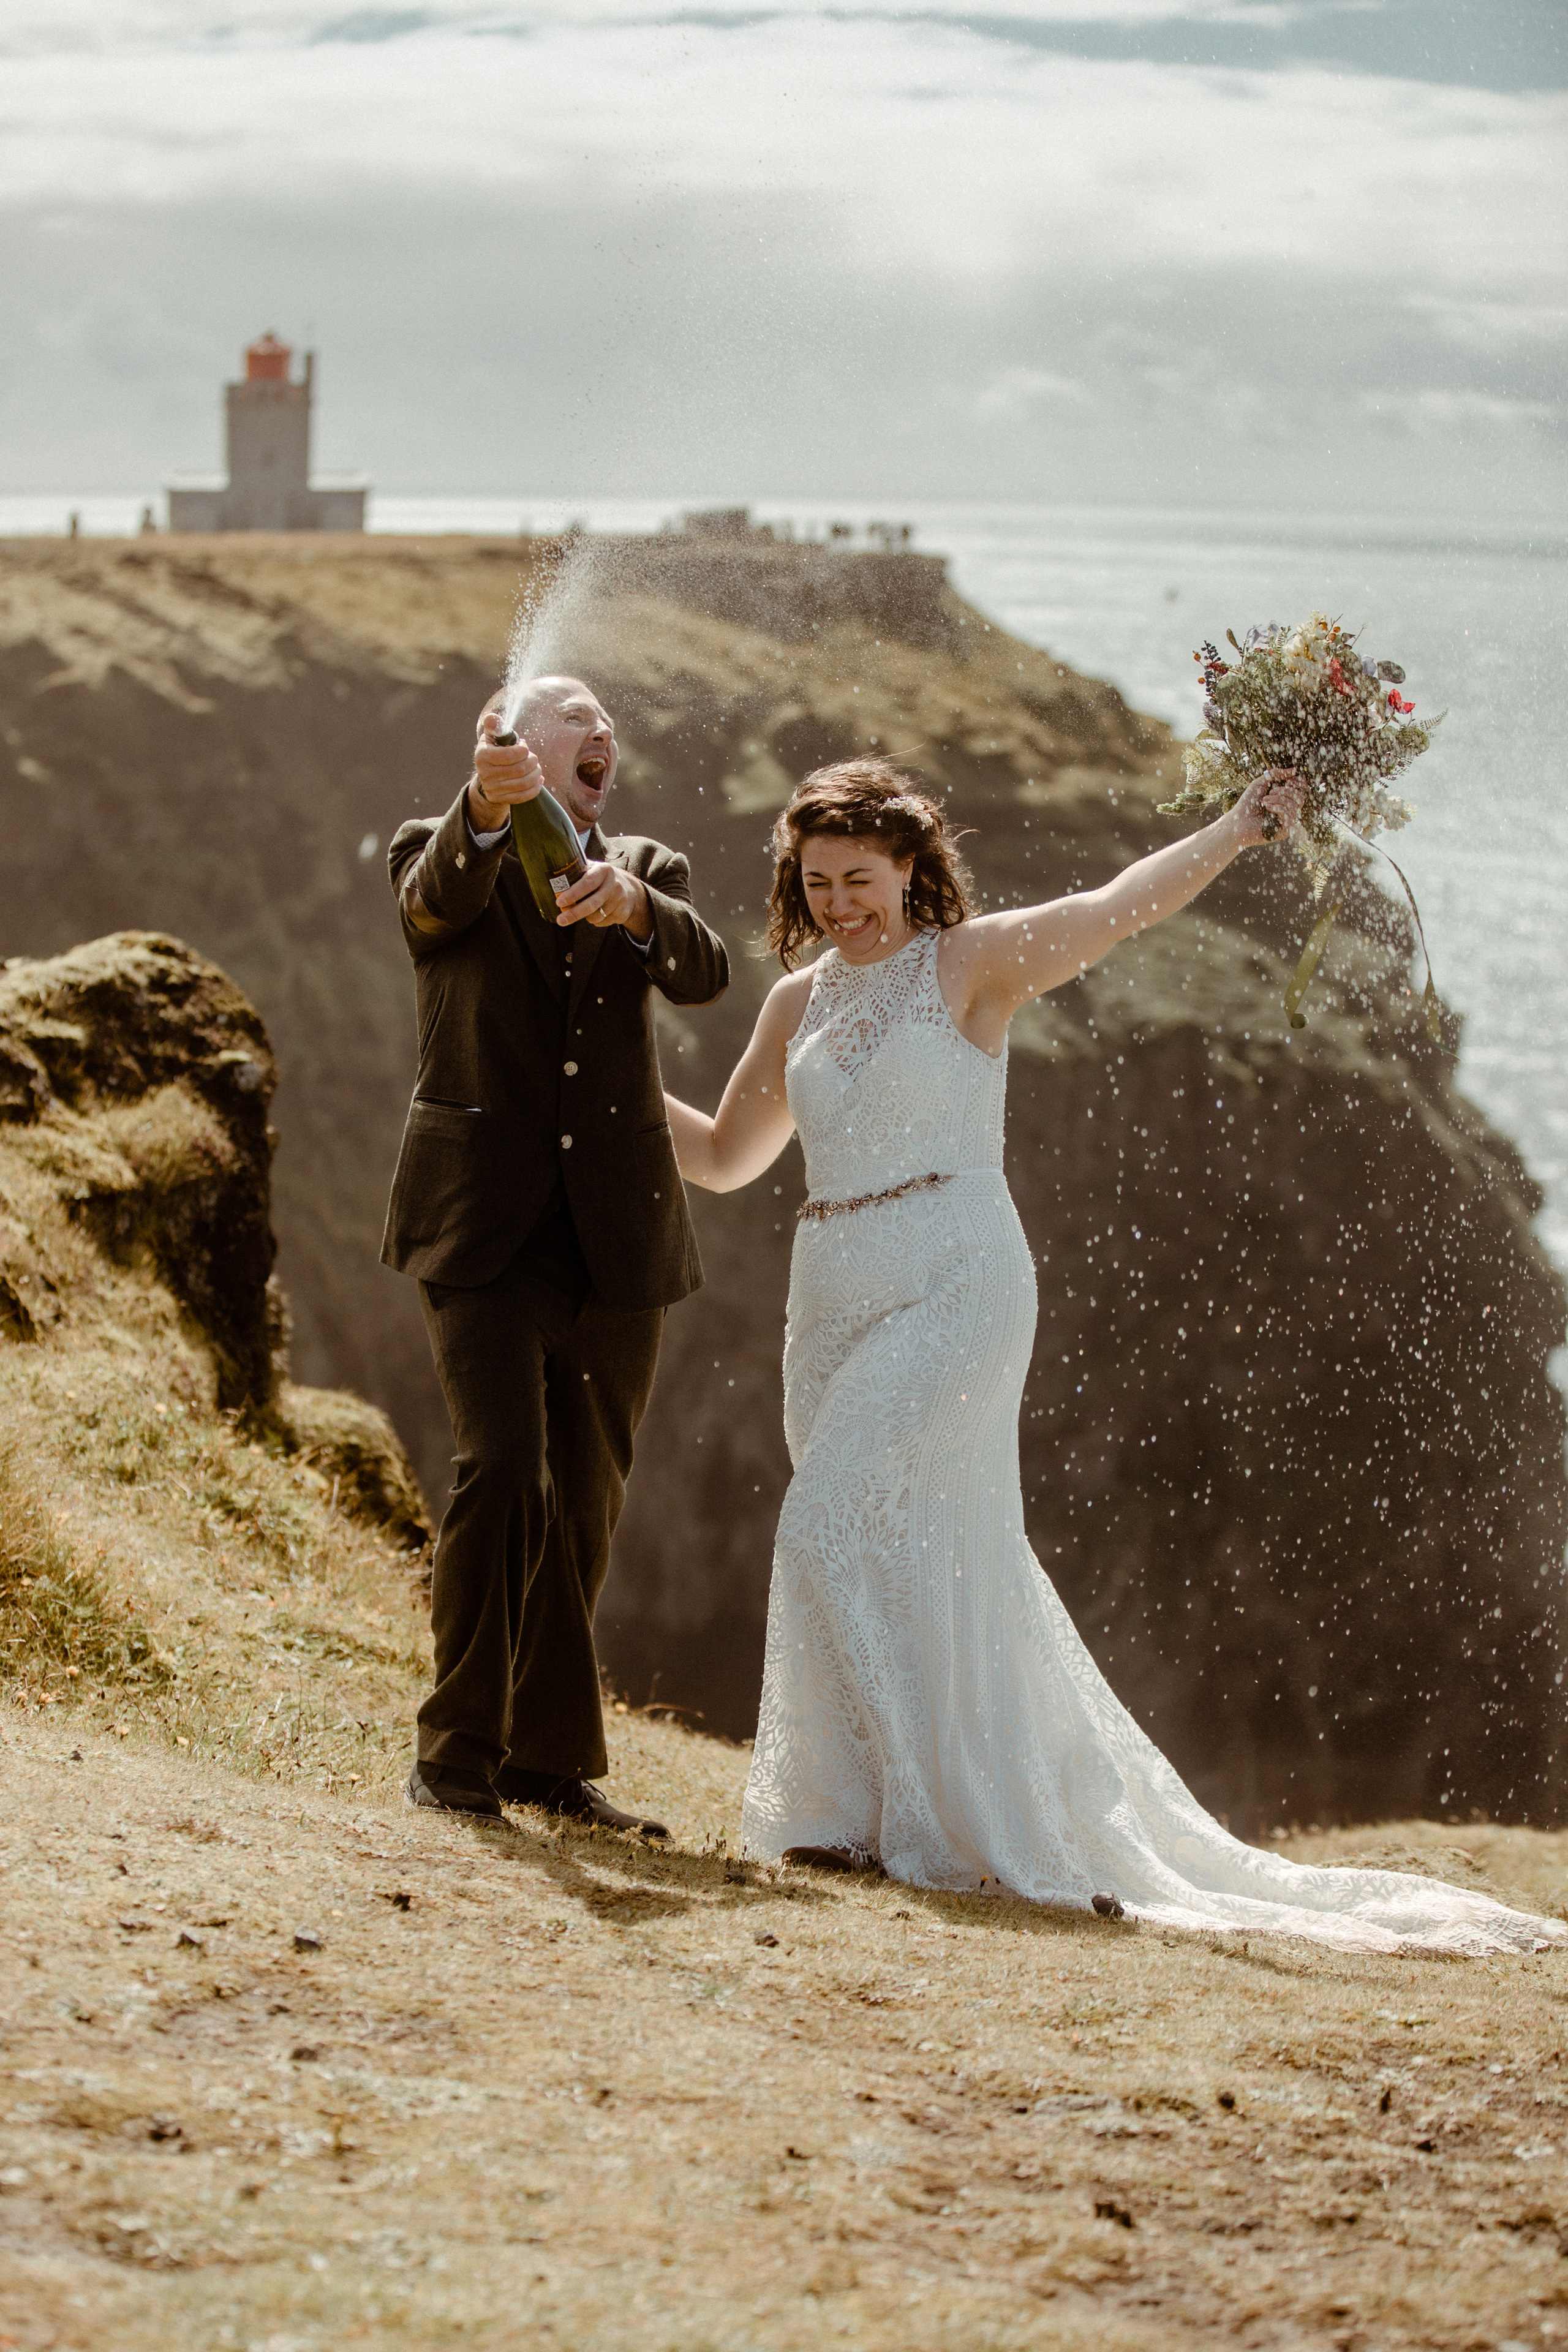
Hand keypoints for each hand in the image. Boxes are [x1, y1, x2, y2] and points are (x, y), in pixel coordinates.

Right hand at [468, 708, 543, 831]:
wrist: (487, 774)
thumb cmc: (494, 750)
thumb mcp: (492, 735)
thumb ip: (494, 725)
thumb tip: (493, 718)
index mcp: (482, 755)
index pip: (508, 755)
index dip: (523, 751)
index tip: (524, 747)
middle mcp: (484, 773)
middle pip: (519, 769)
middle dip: (532, 761)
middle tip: (532, 757)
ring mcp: (492, 789)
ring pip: (524, 783)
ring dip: (536, 773)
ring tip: (536, 767)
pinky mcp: (499, 799)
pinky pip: (524, 796)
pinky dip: (535, 787)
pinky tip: (538, 779)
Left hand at [554, 861, 651, 939]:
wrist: (631, 890)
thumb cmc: (604, 880)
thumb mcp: (594, 869)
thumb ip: (579, 872)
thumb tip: (553, 879)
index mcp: (603, 870)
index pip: (587, 882)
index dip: (573, 893)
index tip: (559, 901)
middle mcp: (614, 884)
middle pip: (592, 903)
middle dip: (574, 913)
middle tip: (560, 920)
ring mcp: (620, 899)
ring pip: (595, 916)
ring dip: (585, 917)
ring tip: (583, 910)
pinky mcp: (622, 912)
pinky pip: (602, 922)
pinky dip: (595, 921)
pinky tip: (598, 913)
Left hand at [1230, 767, 1303, 847]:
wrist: (1237, 821)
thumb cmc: (1248, 804)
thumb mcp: (1260, 783)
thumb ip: (1275, 774)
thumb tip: (1294, 770)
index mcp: (1286, 800)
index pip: (1303, 790)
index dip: (1299, 783)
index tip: (1288, 780)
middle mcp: (1290, 811)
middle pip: (1301, 797)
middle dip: (1286, 791)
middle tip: (1270, 792)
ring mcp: (1288, 822)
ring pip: (1295, 806)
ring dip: (1279, 799)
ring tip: (1264, 801)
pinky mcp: (1284, 832)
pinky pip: (1289, 816)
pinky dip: (1278, 808)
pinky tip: (1268, 808)